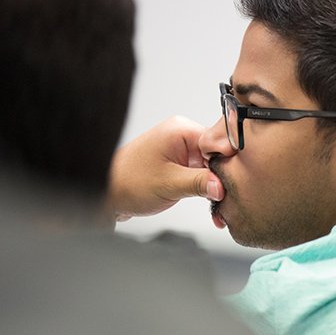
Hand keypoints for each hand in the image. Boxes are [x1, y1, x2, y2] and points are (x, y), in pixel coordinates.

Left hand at [108, 116, 223, 220]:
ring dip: (214, 184)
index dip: (227, 163)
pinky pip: (200, 170)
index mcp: (180, 130)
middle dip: (222, 178)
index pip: (219, 142)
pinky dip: (205, 186)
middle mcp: (181, 134)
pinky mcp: (178, 161)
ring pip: (211, 165)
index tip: (231, 183)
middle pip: (217, 153)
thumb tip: (223, 186)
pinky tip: (210, 201)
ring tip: (217, 205)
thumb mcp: (169, 184)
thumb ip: (200, 183)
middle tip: (225, 199)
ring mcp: (180, 148)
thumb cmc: (128, 182)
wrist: (105, 192)